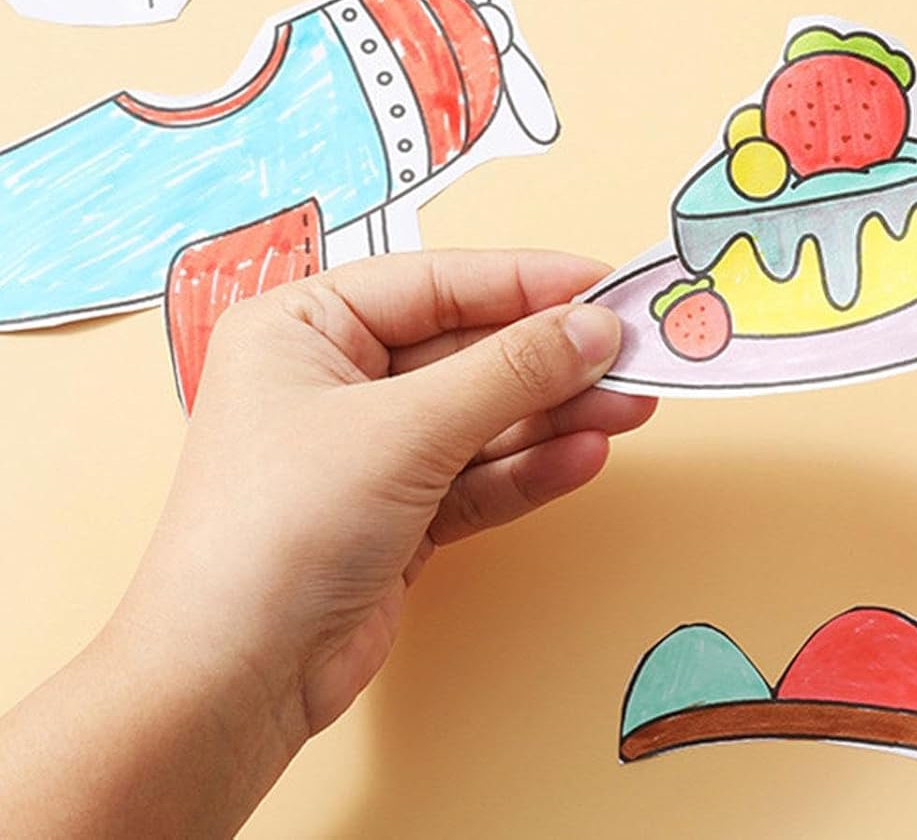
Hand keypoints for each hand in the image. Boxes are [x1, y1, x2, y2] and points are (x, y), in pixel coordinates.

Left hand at [0, 250, 653, 837]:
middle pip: (469, 349)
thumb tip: (595, 326)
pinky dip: (531, 467)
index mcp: (306, 327)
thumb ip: (510, 372)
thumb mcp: (405, 430)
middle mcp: (336, 379)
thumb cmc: (278, 531)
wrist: (232, 685)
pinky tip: (586, 456)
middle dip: (552, 357)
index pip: (437, 283)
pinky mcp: (399, 514)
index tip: (604, 283)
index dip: (526, 281)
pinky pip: (479, 474)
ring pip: (484, 414)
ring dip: (556, 413)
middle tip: (634, 350)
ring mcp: (370, 450)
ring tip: (631, 406)